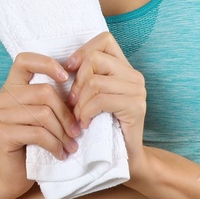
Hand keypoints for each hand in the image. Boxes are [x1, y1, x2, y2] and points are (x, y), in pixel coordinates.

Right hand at [0, 51, 82, 198]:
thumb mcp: (43, 116)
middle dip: (66, 114)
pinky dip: (54, 145)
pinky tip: (60, 154)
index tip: (67, 77)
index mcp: (12, 87)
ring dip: (63, 133)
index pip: (24, 60)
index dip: (47, 64)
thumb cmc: (33, 144)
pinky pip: (38, 133)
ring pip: (43, 114)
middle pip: (44, 92)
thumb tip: (82, 86)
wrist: (11, 175)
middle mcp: (3, 98)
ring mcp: (0, 116)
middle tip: (77, 131)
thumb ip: (51, 99)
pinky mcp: (2, 134)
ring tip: (71, 145)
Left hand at [63, 32, 147, 164]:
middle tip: (72, 102)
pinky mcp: (136, 107)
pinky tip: (85, 123)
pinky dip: (87, 112)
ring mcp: (138, 91)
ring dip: (80, 102)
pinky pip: (101, 100)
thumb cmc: (103, 127)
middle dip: (77, 81)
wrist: (123, 158)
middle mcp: (134, 75)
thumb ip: (86, 77)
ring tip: (78, 116)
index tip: (68, 71)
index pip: (104, 40)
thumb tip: (61, 64)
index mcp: (124, 68)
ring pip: (95, 81)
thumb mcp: (92, 97)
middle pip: (95, 59)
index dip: (82, 51)